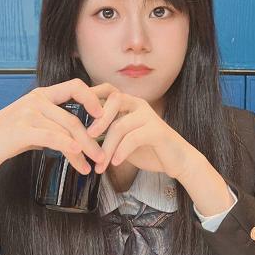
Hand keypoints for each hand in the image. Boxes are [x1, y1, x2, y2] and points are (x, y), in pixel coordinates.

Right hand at [0, 78, 106, 176]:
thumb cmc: (4, 138)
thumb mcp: (30, 124)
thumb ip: (51, 124)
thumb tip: (75, 135)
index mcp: (41, 95)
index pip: (75, 86)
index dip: (93, 97)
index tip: (105, 114)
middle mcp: (36, 100)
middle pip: (74, 117)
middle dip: (92, 138)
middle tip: (103, 156)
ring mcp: (28, 113)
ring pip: (66, 130)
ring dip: (82, 151)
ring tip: (91, 166)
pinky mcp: (21, 129)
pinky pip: (51, 137)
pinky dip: (67, 146)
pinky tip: (77, 156)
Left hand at [85, 85, 204, 181]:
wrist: (176, 160)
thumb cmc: (147, 149)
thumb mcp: (122, 139)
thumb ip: (106, 132)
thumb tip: (80, 135)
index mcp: (129, 103)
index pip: (107, 90)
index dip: (90, 96)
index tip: (77, 112)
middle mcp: (138, 104)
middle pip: (114, 100)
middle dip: (98, 119)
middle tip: (87, 137)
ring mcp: (148, 116)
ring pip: (120, 125)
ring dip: (107, 147)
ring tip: (100, 164)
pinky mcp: (157, 130)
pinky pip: (133, 138)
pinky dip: (121, 151)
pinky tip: (115, 163)